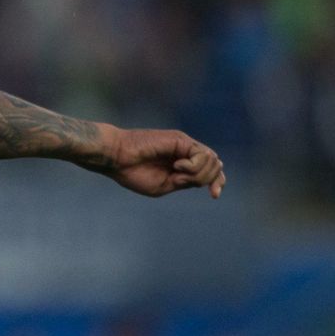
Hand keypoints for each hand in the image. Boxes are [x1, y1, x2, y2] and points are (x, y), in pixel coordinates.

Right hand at [104, 128, 225, 198]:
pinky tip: (177, 166)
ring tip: (178, 173)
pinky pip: (201, 155)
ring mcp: (184, 144)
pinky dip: (193, 166)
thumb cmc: (132, 173)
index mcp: (182, 165)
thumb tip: (203, 179)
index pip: (210, 171)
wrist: (116, 157)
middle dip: (210, 179)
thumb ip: (185, 183)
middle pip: (215, 165)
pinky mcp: (180, 139)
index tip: (214, 196)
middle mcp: (186, 152)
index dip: (217, 182)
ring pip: (212, 160)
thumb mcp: (164, 185)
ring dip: (199, 173)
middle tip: (184, 182)